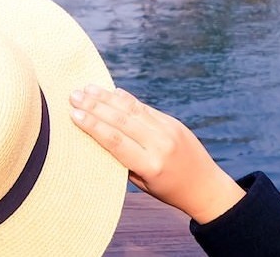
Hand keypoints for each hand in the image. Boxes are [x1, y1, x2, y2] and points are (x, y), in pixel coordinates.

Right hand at [69, 85, 244, 224]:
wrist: (206, 186)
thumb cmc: (168, 190)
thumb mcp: (142, 183)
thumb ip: (123, 160)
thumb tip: (99, 135)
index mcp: (150, 166)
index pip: (116, 141)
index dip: (93, 126)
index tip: (74, 115)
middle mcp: (160, 145)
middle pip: (121, 121)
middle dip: (95, 106)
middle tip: (74, 96)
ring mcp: (169, 130)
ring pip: (133, 109)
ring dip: (107, 98)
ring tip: (87, 89)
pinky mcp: (173, 122)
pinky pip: (145, 108)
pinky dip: (126, 99)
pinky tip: (110, 92)